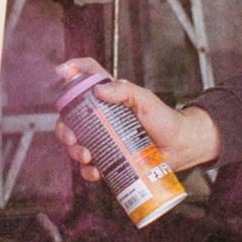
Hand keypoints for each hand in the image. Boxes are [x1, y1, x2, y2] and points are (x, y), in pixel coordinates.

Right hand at [55, 58, 220, 180]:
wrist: (181, 147)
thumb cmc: (166, 120)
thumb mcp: (146, 101)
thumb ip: (125, 91)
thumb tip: (99, 90)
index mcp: (110, 96)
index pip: (88, 75)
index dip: (72, 70)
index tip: (60, 72)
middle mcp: (102, 117)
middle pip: (71, 117)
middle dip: (64, 128)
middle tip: (71, 138)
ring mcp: (104, 138)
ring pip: (76, 143)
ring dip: (74, 151)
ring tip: (86, 156)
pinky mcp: (110, 158)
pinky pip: (90, 166)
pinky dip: (88, 170)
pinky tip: (94, 171)